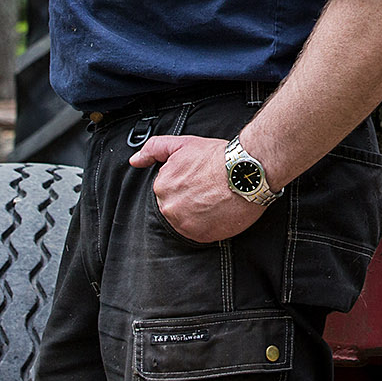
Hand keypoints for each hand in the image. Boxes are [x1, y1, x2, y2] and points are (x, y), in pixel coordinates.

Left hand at [130, 134, 267, 243]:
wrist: (246, 170)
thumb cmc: (218, 157)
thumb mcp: (183, 144)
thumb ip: (154, 149)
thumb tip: (135, 160)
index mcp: (162, 187)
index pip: (169, 191)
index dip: (186, 184)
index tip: (200, 179)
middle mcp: (169, 208)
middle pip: (177, 207)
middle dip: (191, 199)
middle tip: (209, 189)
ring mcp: (184, 224)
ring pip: (188, 221)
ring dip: (200, 213)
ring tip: (216, 198)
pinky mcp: (201, 236)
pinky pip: (201, 233)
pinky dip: (210, 224)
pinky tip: (220, 210)